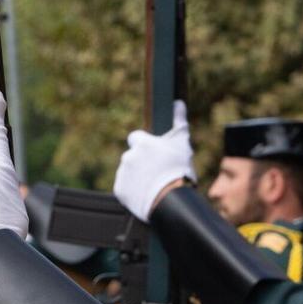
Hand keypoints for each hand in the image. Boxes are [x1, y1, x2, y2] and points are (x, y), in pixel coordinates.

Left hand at [113, 100, 196, 221]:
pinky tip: (147, 194)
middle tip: (157, 173)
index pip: (136, 138)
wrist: (172, 200)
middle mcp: (128, 156)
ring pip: (128, 172)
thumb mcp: (183, 143)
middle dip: (141, 163)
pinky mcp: (120, 191)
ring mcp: (122, 174)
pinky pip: (125, 188)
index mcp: (141, 142)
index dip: (146, 146)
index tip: (155, 154)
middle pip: (133, 157)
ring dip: (137, 177)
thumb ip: (179, 121)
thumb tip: (178, 103)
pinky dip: (133, 191)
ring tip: (154, 186)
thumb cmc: (179, 170)